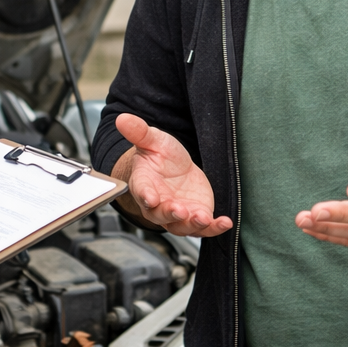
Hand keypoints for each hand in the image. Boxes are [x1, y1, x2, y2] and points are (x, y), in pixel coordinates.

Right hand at [113, 113, 232, 236]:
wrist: (176, 169)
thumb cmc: (160, 156)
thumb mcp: (153, 140)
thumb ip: (139, 132)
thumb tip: (122, 118)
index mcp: (144, 185)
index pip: (142, 191)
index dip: (146, 196)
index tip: (151, 198)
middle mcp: (158, 204)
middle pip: (160, 214)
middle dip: (169, 214)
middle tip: (178, 210)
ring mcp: (178, 213)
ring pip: (181, 226)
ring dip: (192, 224)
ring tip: (203, 218)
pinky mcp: (195, 216)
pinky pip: (204, 227)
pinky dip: (214, 228)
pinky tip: (225, 222)